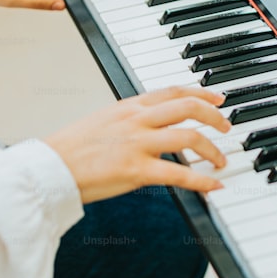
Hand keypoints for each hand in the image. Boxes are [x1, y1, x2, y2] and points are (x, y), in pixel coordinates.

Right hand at [44, 87, 231, 203]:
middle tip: (226, 127)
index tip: (217, 98)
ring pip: (189, 136)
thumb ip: (128, 121)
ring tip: (220, 161)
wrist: (50, 168)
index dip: (200, 93)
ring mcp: (137, 144)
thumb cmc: (70, 150)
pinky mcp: (136, 170)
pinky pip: (178, 173)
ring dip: (212, 149)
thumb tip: (149, 128)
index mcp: (128, 107)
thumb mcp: (102, 122)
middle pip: (188, 107)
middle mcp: (136, 120)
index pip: (172, 91)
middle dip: (214, 116)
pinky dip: (201, 180)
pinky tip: (212, 186)